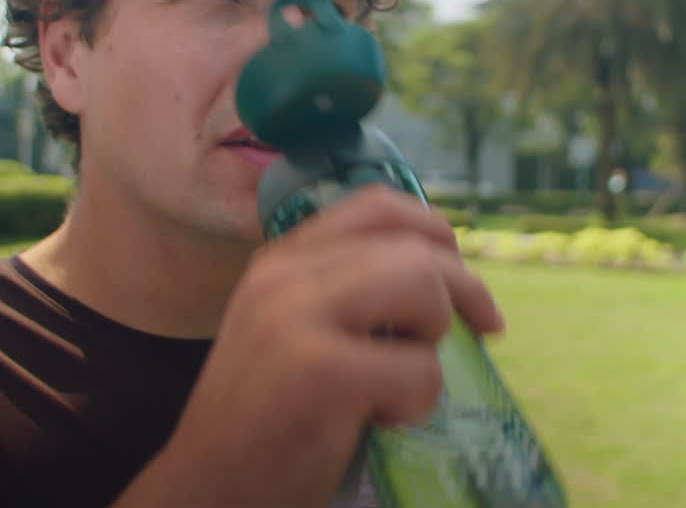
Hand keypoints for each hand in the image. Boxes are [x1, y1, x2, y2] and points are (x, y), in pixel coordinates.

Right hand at [111, 184, 504, 506]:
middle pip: (413, 247)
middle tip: (478, 332)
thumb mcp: (290, 330)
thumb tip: (446, 276)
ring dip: (435, 342)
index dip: (435, 234)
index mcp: (280, 260)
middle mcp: (283, 276)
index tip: (460, 278)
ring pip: (423, 288)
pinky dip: (420, 401)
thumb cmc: (264, 418)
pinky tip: (384, 421)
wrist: (207, 488)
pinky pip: (419, 369)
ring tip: (404, 381)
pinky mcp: (319, 374)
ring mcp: (296, 320)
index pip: (378, 206)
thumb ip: (344, 291)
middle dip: (464, 290)